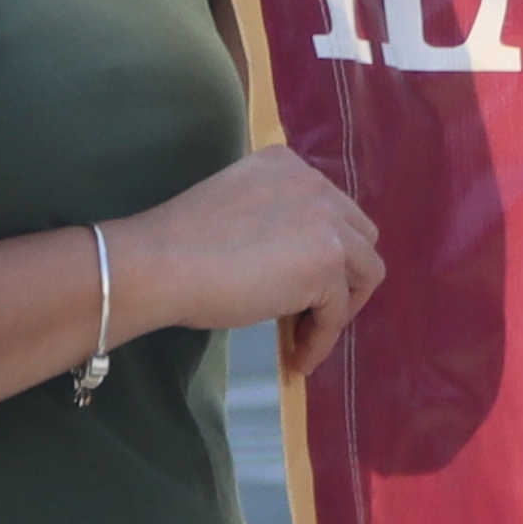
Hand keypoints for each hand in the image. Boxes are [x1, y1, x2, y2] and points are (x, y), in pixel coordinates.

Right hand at [117, 141, 383, 369]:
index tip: (302, 283)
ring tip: (308, 337)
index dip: (323, 250)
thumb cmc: (178, 244)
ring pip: (365, 272)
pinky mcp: (327, 262)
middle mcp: (314, 183)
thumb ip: (273, 222)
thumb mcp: (237, 213)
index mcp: (287, 164)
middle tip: (314, 311)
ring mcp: (326, 221)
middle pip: (360, 236)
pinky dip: (321, 339)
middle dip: (344, 276)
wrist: (157, 263)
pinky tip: (298, 359)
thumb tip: (298, 267)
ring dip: (339, 309)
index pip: (330, 210)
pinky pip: (337, 312)